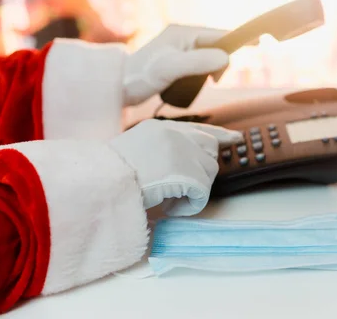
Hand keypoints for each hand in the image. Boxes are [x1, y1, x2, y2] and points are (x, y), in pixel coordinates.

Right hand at [108, 119, 242, 215]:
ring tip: (166, 199)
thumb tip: (184, 166)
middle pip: (209, 152)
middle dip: (200, 172)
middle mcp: (175, 135)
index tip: (235, 139)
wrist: (100, 184)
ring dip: (191, 191)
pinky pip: (202, 195)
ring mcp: (183, 151)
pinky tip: (169, 207)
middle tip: (179, 189)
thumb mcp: (134, 151)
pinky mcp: (188, 173)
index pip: (199, 129)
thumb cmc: (109, 176)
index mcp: (161, 128)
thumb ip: (160, 151)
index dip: (220, 136)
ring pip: (208, 175)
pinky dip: (188, 206)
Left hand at [122, 24, 228, 105]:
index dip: (237, 40)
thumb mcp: (172, 68)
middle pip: (214, 45)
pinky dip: (204, 73)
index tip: (257, 44)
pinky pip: (198, 64)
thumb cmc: (141, 76)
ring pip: (207, 56)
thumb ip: (199, 62)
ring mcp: (177, 50)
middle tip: (217, 80)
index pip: (217, 34)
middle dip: (222, 60)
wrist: (117, 87)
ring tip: (209, 82)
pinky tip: (200, 82)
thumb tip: (225, 58)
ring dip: (213, 68)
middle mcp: (181, 37)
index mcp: (182, 32)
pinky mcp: (174, 62)